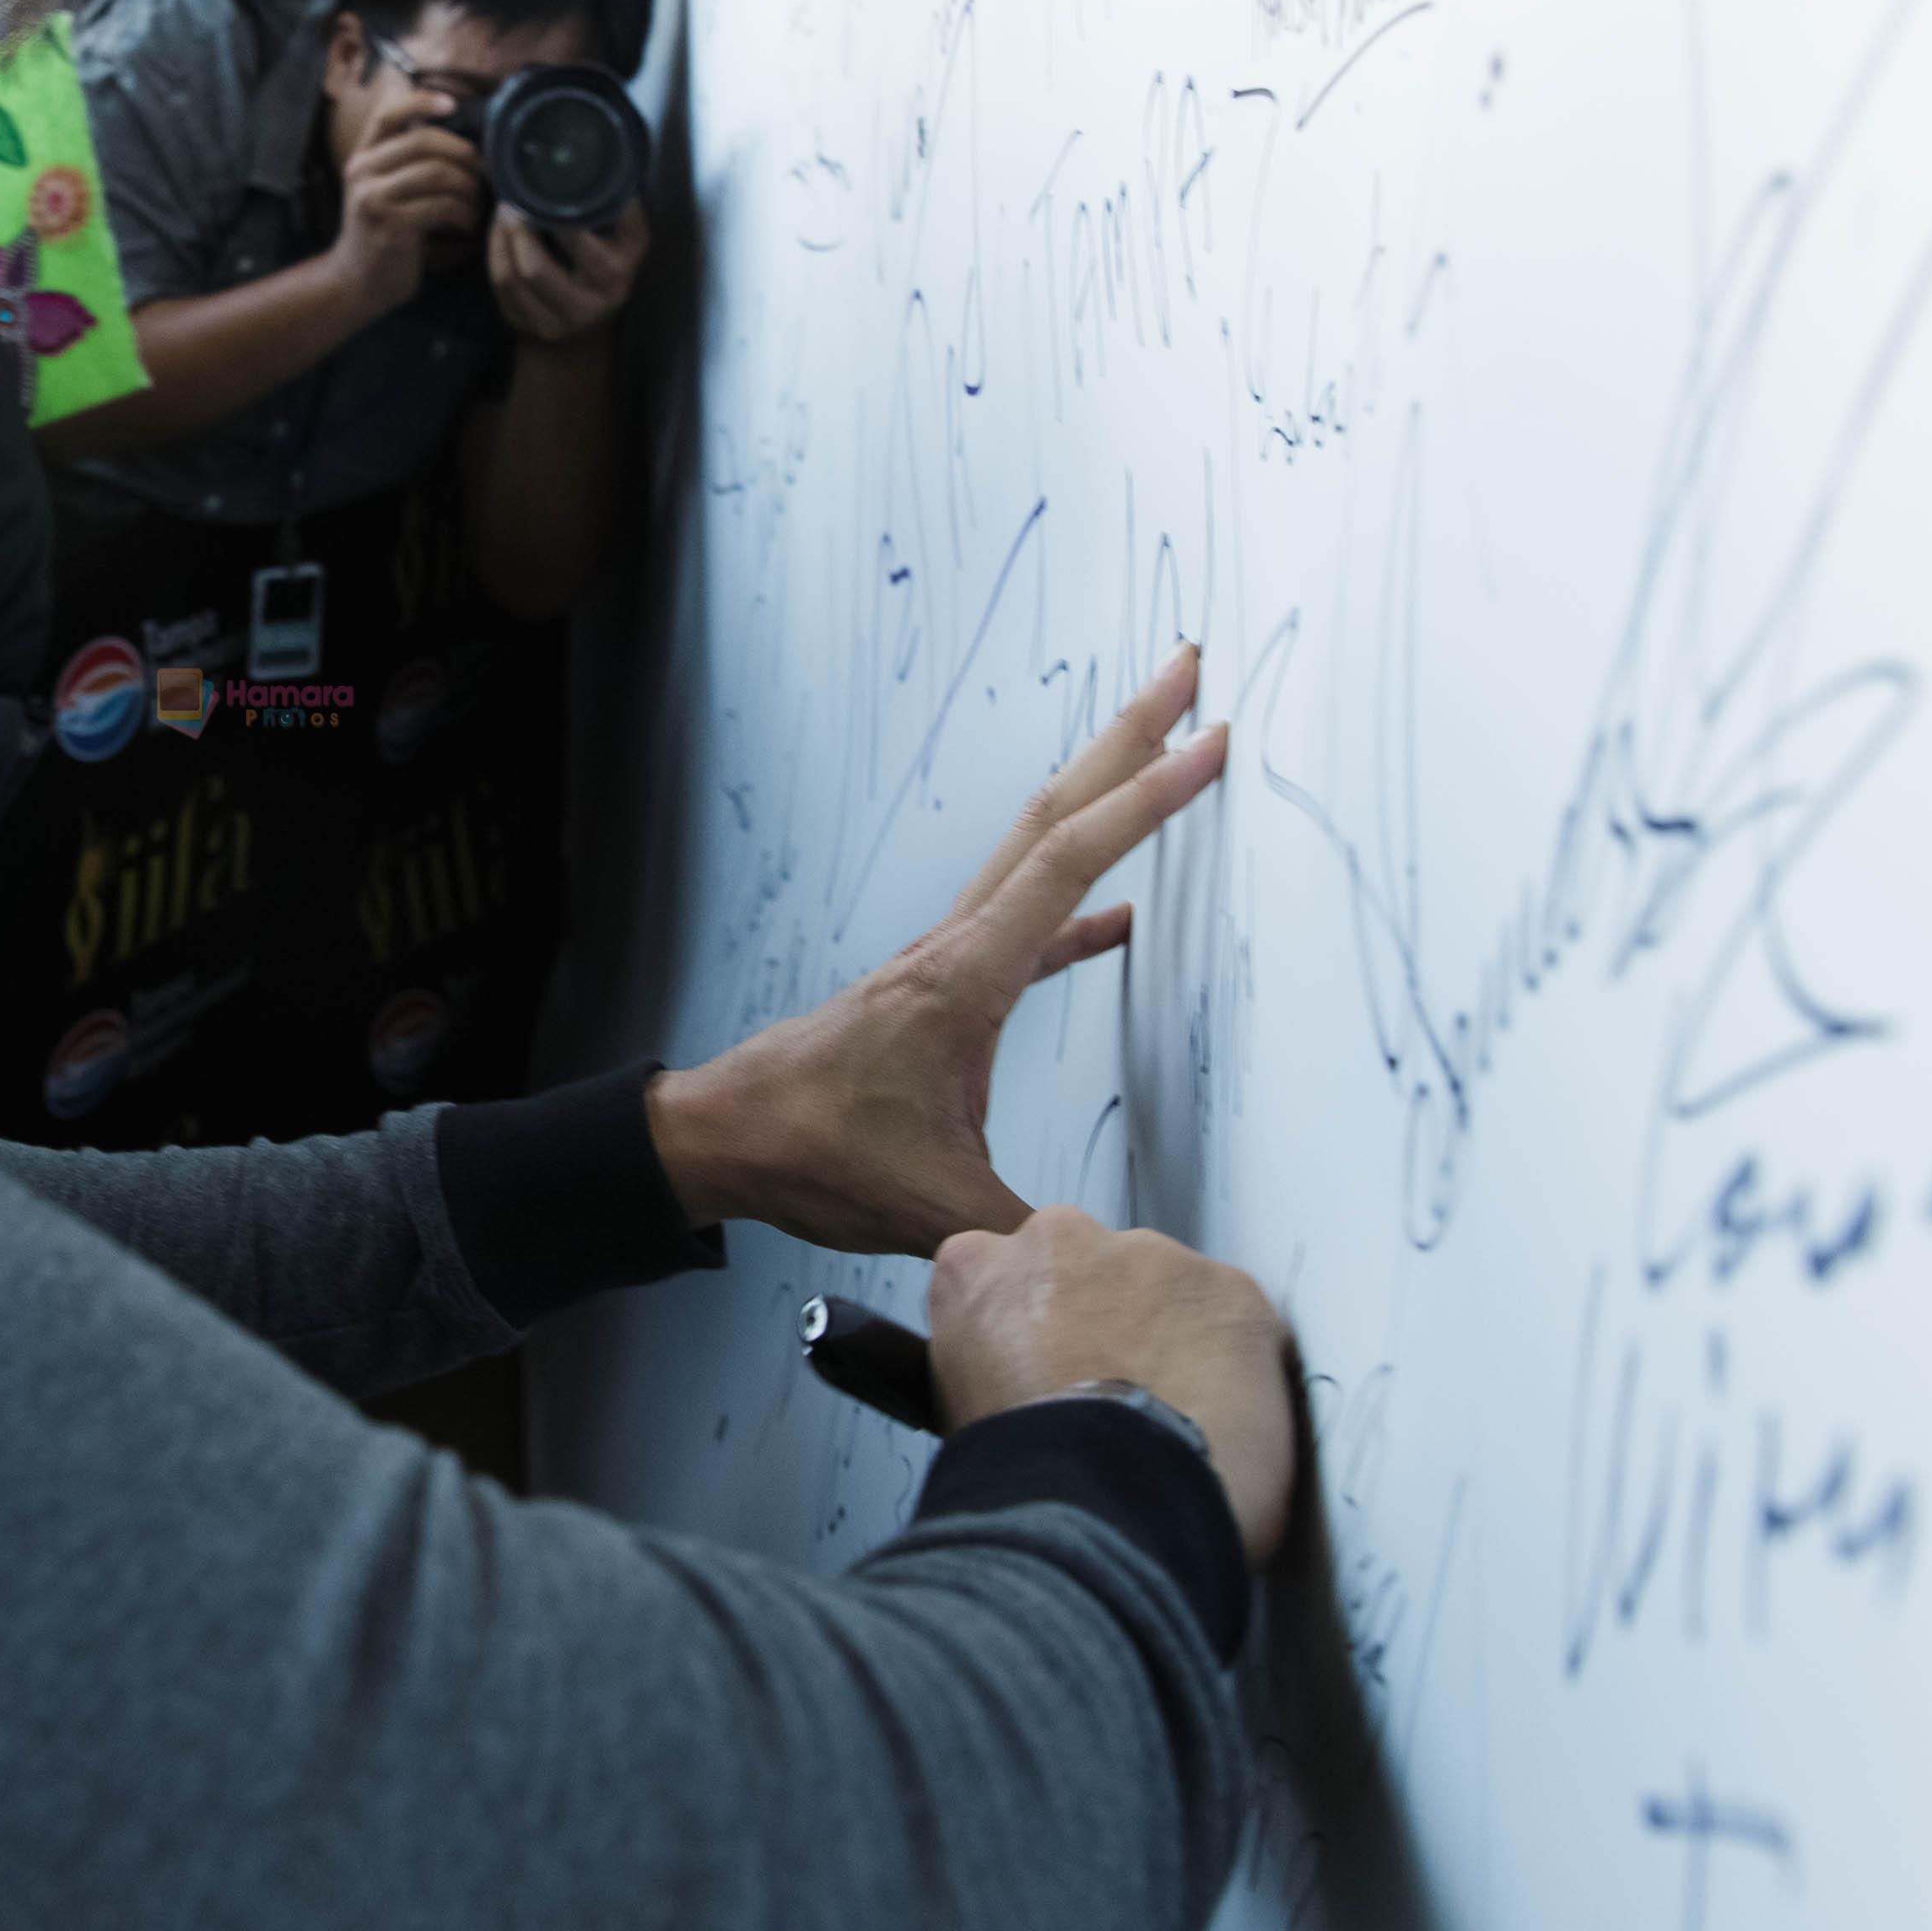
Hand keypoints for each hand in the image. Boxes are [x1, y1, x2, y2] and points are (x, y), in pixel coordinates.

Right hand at [327, 109, 485, 316]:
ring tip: (474, 204)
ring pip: (438, 173)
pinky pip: (442, 206)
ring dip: (468, 188)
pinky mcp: (392, 226)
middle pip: (423, 141)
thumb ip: (403, 164)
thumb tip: (457, 141)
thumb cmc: (379, 236)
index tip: (452, 104)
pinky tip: (467, 224)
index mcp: (361, 158)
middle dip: (462, 154)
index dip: (421, 101)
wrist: (355, 283)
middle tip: (479, 173)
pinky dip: (464, 213)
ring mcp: (374, 199)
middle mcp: (362, 172)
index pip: (387, 114)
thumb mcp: (380, 192)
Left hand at [484, 197, 645, 345]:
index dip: (563, 218)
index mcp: (615, 276)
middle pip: (536, 269)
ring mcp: (556, 322)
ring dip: (502, 239)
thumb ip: (617, 210)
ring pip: (513, 277)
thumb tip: (603, 163)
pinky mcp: (529, 327)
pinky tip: (499, 235)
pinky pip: (501, 287)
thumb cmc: (608, 266)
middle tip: (513, 202)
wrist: (588, 330)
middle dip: (518, 230)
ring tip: (503, 213)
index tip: (550, 192)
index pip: (585, 248)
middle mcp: (588, 305)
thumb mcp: (626, 242)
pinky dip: (496, 254)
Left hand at [648, 643, 1228, 1249]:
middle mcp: (957, 948)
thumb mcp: (930, 1204)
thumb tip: (1094, 1258)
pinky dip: (1080, 915)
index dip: (1146, 798)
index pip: (1071, 862)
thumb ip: (1022, 1233)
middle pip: (1054, 816)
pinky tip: (1121, 922)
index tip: (1208, 738)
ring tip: (1162, 751)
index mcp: (964, 977)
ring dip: (1101, 800)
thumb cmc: (810, 1151)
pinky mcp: (942, 999)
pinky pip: (1029, 933)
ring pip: (1037, 856)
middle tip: (1184, 671)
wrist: (723, 1139)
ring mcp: (948, 966)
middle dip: (1126, 739)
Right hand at [926, 1206, 1295, 1565]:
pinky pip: (1234, 1318)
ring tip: (1175, 1415)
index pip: (1007, 1278)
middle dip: (1108, 1318)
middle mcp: (1060, 1237)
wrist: (1101, 1503)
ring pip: (1166, 1286)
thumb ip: (986, 1359)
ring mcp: (1150, 1254)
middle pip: (1092, 1268)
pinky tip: (1221, 1419)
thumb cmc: (1022, 1472)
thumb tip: (1025, 1379)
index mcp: (977, 1266)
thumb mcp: (959, 1407)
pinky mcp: (1228, 1287)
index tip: (1052, 1370)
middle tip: (1118, 1392)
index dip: (1036, 1329)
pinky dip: (1235, 1361)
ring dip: (1171, 1335)